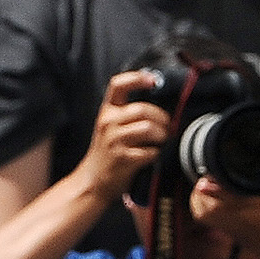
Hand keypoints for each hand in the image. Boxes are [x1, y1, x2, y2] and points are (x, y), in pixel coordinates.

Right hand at [69, 71, 171, 200]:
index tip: (153, 80)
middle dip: (162, 119)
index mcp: (107, 111)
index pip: (118, 84)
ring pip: (149, 128)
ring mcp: (113, 140)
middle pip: (143, 109)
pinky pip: (151, 151)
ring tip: (159, 142)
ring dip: (161, 136)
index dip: (137, 78)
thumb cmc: (110, 151)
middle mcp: (108, 122)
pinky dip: (156, 154)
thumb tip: (165, 101)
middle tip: (166, 129)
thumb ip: (131, 113)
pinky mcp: (122, 157)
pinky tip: (149, 157)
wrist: (93, 180)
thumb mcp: (113, 126)